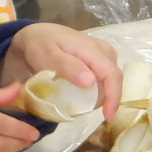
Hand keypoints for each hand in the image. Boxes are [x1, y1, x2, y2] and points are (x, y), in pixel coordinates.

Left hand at [6, 24, 121, 115]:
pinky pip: (104, 79)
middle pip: (113, 81)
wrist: (38, 34)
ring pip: (110, 81)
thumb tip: (90, 82)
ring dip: (98, 95)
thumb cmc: (40, 45)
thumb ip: (67, 67)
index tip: (107, 117)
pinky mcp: (100, 60)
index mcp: (93, 49)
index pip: (113, 75)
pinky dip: (95, 90)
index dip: (113, 97)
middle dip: (104, 99)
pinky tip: (80, 93)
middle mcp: (104, 51)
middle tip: (81, 109)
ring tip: (78, 100)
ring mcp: (104, 55)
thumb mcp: (47, 55)